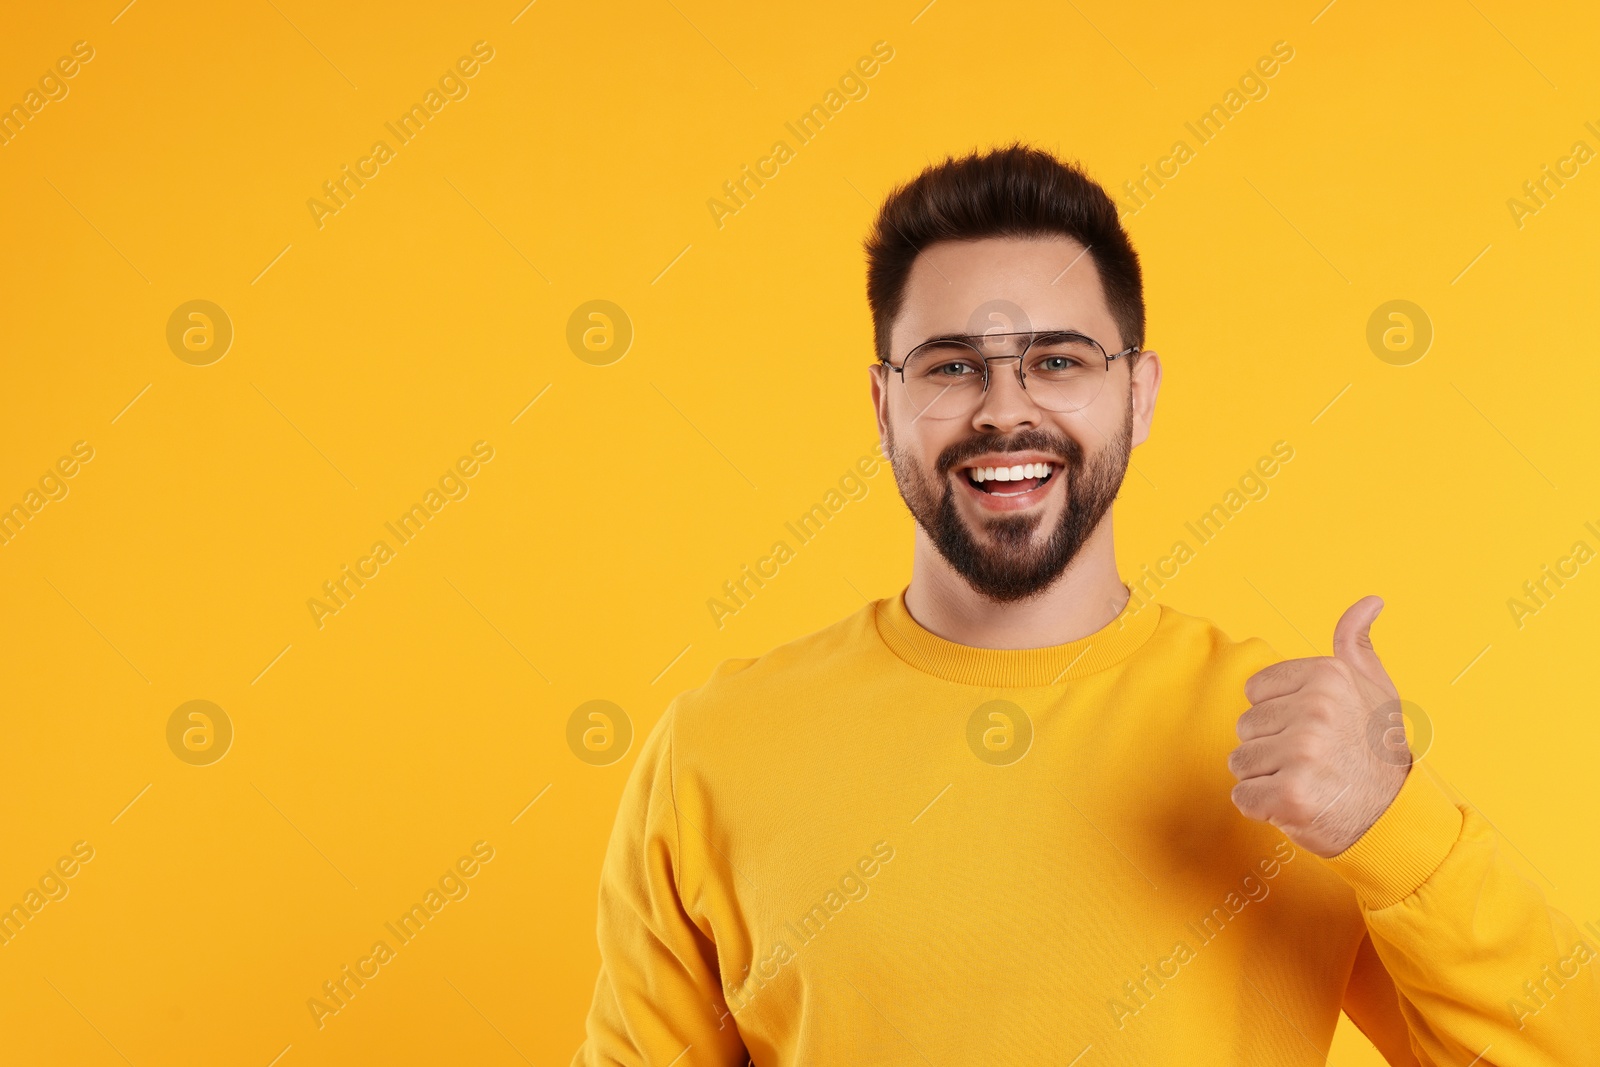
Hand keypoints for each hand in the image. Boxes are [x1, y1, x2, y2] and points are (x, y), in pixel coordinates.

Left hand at [1228, 596, 1410, 857]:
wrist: (1395, 816)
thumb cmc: (1377, 749)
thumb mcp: (1375, 687)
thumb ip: (1357, 643)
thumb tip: (1371, 600)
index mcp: (1327, 676)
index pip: (1255, 692)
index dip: (1279, 715)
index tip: (1315, 729)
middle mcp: (1315, 710)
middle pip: (1246, 727)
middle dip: (1271, 748)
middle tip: (1314, 760)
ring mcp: (1303, 753)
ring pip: (1241, 762)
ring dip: (1266, 778)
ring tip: (1308, 781)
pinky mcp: (1291, 795)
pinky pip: (1243, 797)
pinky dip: (1264, 808)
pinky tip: (1299, 805)